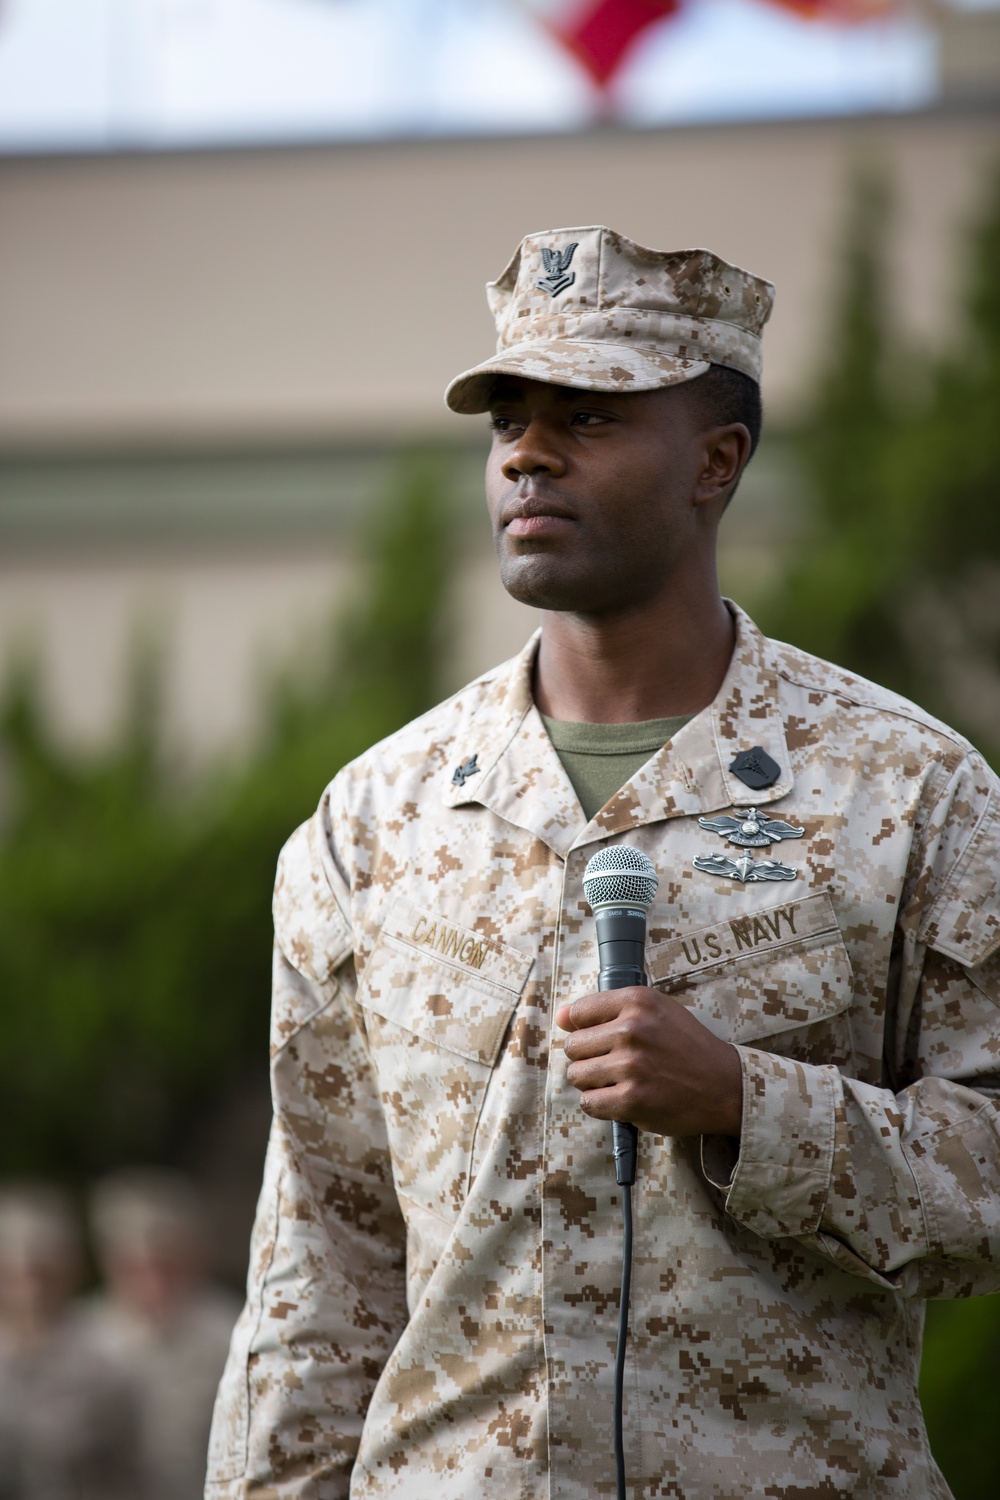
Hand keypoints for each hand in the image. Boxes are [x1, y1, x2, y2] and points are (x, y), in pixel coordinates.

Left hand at [555, 987, 742, 1138]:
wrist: (724, 1085)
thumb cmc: (686, 1046)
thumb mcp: (655, 1012)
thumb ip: (607, 1010)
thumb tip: (560, 1018)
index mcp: (637, 1001)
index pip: (578, 1013)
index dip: (584, 1029)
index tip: (600, 1040)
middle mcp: (632, 1029)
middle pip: (573, 1046)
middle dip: (588, 1057)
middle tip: (614, 1064)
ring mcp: (631, 1066)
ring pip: (577, 1075)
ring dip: (592, 1082)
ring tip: (619, 1081)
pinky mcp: (632, 1100)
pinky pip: (589, 1103)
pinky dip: (600, 1104)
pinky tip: (621, 1098)